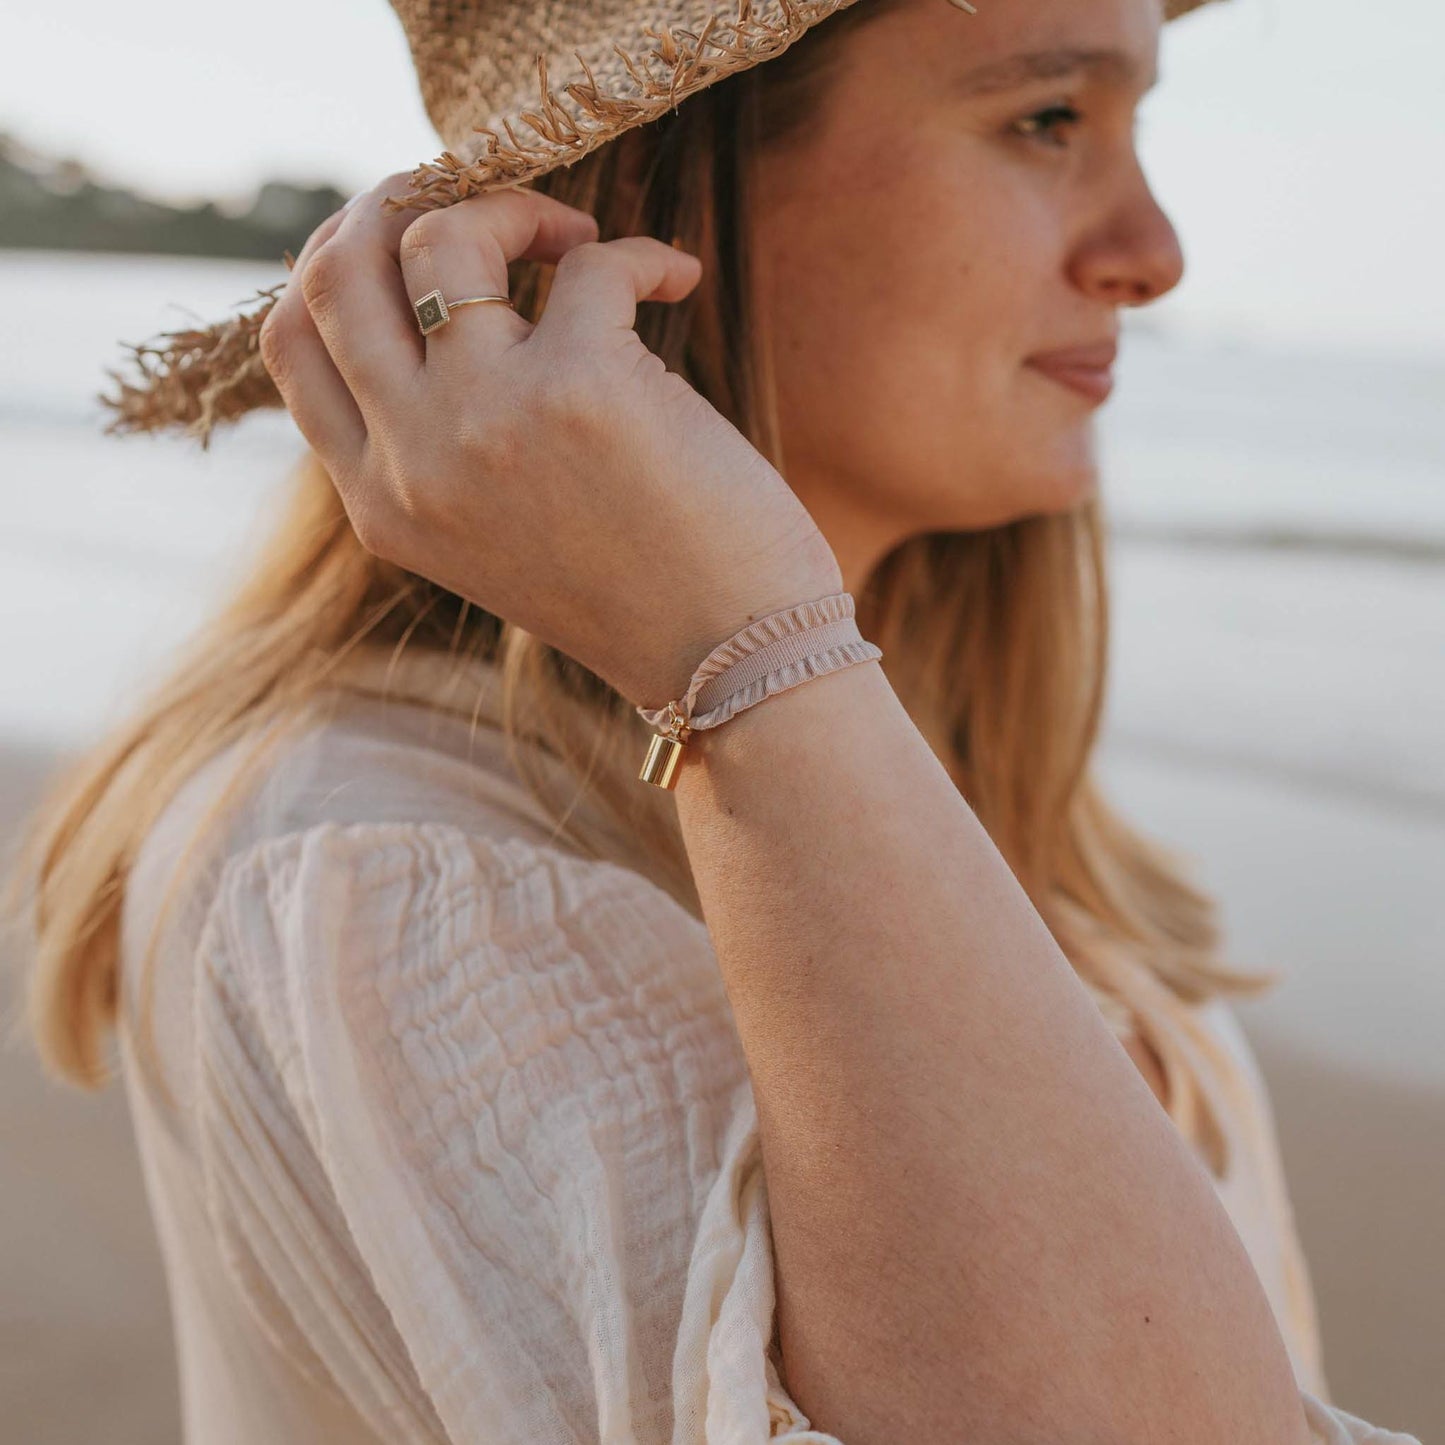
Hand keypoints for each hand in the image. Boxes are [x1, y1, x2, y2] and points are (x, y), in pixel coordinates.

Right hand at [257, 171, 842, 708]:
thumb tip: (444, 296)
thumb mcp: (493, 535)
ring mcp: (488, 421)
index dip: (337, 262)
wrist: (731, 662)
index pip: (293, 345)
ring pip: (439, 238)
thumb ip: (439, 444)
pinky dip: (640, 253)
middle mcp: (415, 462)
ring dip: (515, 209)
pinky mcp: (581, 387)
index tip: (405, 234)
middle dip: (395, 199)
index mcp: (383, 504)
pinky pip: (589, 261)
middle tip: (482, 201)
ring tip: (578, 242)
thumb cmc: (635, 594)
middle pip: (335, 274)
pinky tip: (674, 281)